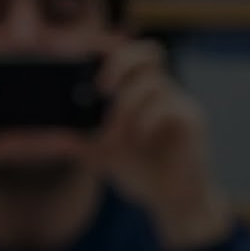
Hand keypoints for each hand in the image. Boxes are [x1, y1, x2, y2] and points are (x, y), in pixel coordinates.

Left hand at [91, 39, 231, 250]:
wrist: (173, 200)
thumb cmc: (141, 171)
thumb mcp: (103, 155)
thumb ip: (83, 142)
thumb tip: (57, 135)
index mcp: (140, 93)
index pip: (129, 55)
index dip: (108, 50)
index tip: (82, 55)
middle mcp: (162, 92)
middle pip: (148, 52)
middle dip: (120, 63)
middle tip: (100, 88)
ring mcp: (179, 104)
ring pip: (151, 84)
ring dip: (125, 109)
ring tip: (117, 138)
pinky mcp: (192, 122)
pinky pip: (167, 108)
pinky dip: (144, 122)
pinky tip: (138, 141)